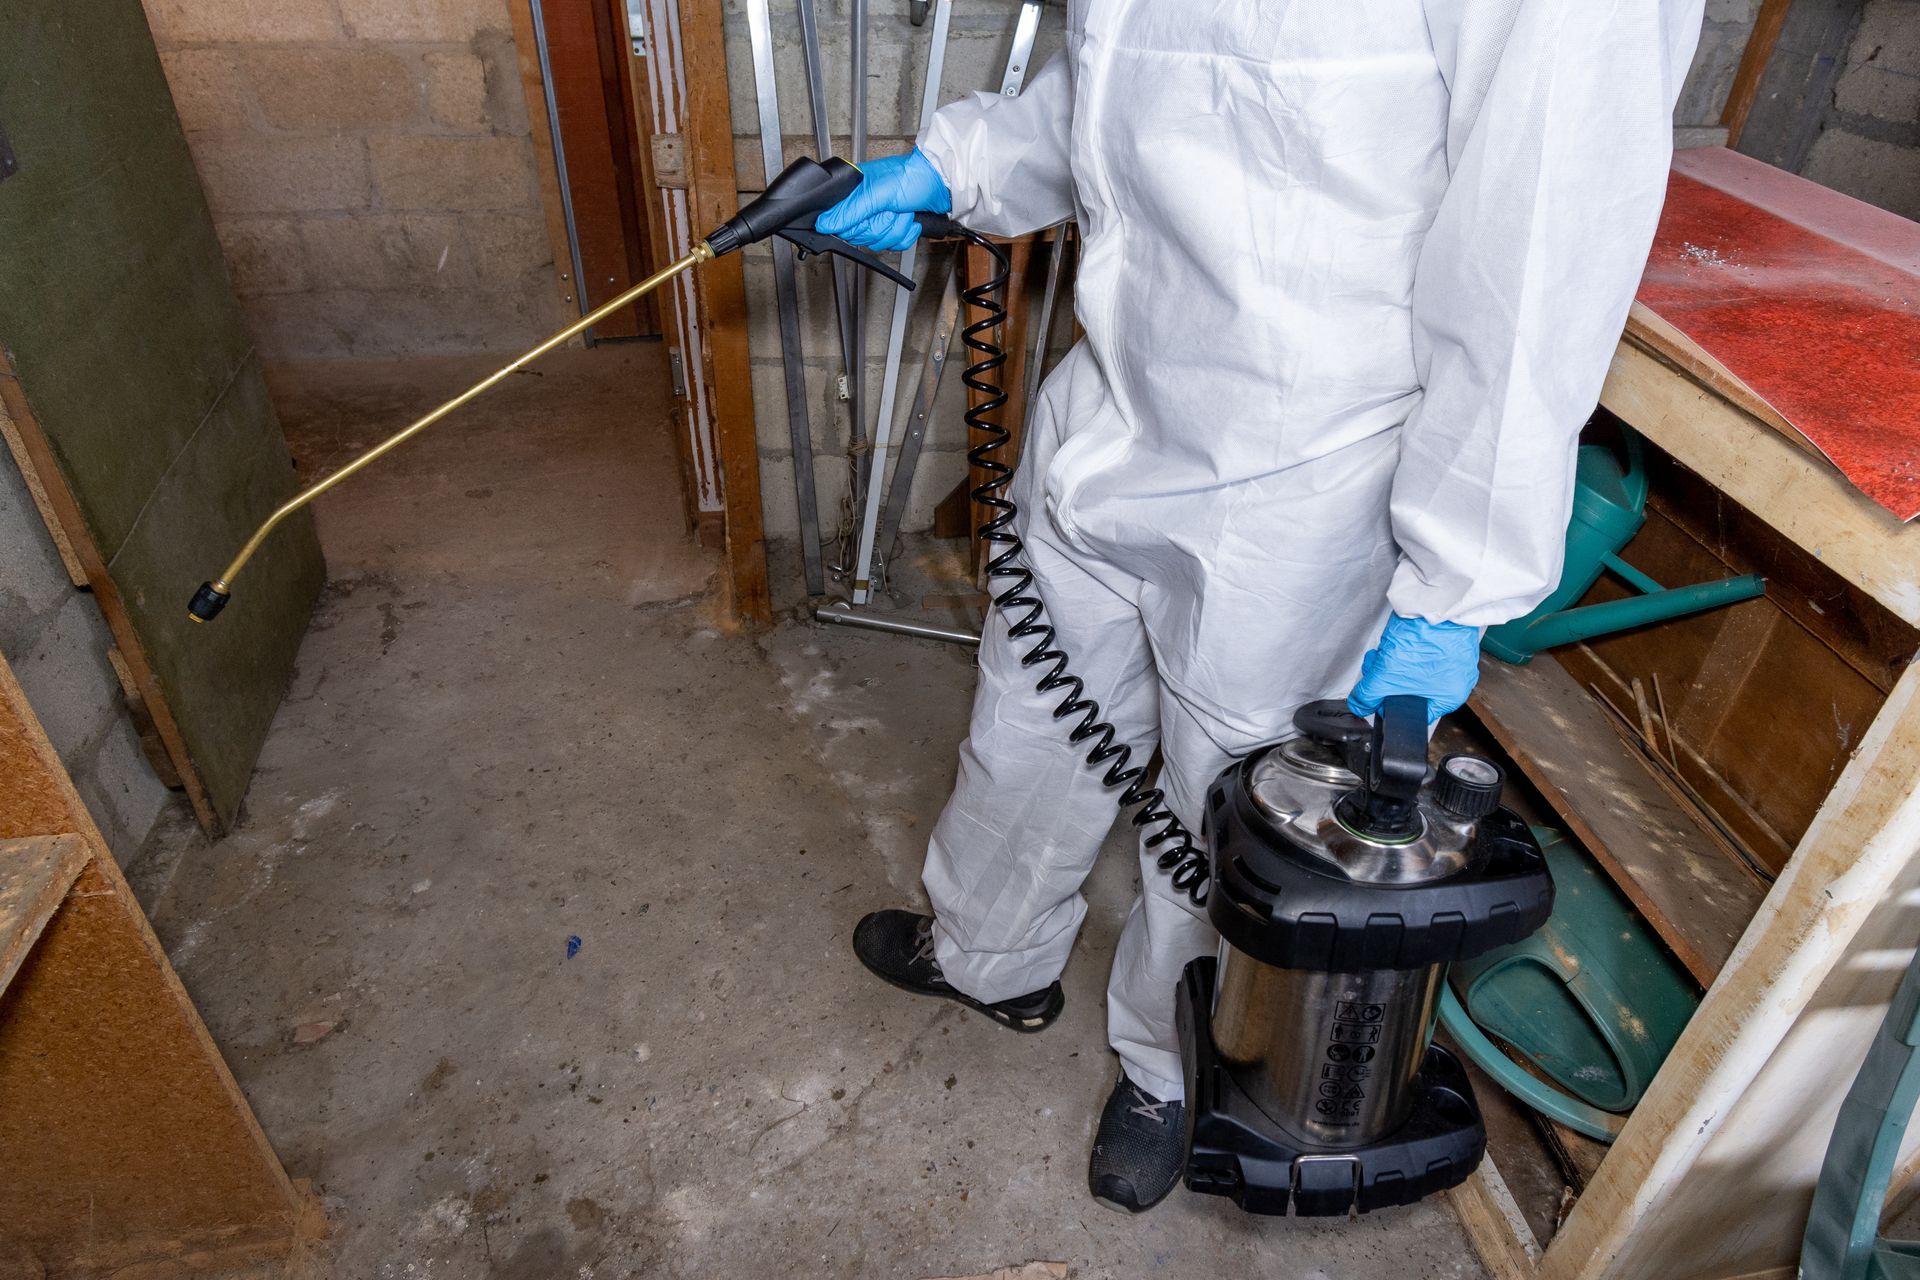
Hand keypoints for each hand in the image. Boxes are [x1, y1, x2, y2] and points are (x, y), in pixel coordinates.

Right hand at [815, 149, 951, 251]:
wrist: (941, 184)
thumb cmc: (911, 177)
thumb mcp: (876, 194)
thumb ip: (850, 211)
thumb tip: (824, 224)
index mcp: (853, 192)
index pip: (841, 223)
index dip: (857, 226)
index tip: (870, 217)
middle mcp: (864, 205)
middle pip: (860, 236)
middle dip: (881, 226)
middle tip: (891, 211)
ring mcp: (879, 217)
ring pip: (877, 242)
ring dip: (895, 230)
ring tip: (903, 212)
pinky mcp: (894, 226)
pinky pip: (893, 244)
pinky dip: (905, 235)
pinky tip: (910, 220)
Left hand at [1347, 614, 1481, 724]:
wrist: (1436, 600)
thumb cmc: (1425, 638)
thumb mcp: (1386, 675)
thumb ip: (1368, 695)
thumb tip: (1359, 706)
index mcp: (1450, 697)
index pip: (1411, 713)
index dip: (1387, 703)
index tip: (1375, 691)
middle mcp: (1456, 680)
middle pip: (1410, 690)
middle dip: (1388, 677)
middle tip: (1378, 666)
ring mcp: (1454, 658)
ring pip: (1413, 670)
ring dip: (1394, 661)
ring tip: (1388, 649)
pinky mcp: (1447, 639)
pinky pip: (1422, 652)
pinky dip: (1407, 647)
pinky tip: (1399, 639)